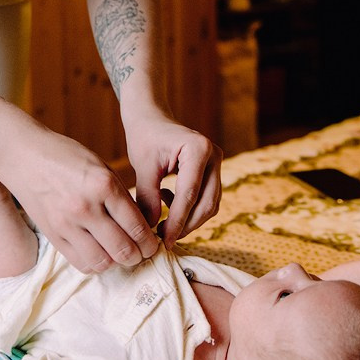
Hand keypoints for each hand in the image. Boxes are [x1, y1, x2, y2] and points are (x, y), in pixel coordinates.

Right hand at [0, 116, 157, 272]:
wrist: (24, 155)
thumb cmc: (66, 156)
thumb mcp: (101, 167)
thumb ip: (120, 196)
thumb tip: (140, 226)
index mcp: (103, 185)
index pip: (137, 226)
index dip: (150, 242)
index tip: (153, 244)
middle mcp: (86, 207)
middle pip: (123, 249)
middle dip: (139, 255)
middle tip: (142, 252)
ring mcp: (67, 223)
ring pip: (103, 262)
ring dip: (116, 262)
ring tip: (120, 253)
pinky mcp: (53, 235)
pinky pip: (81, 263)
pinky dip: (95, 263)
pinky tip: (100, 253)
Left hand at [124, 111, 221, 249]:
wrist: (151, 118)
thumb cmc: (145, 137)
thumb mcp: (143, 166)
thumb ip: (147, 197)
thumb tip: (150, 230)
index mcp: (198, 149)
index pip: (189, 194)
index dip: (177, 221)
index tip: (163, 240)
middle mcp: (214, 155)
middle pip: (206, 203)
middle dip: (186, 225)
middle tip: (163, 238)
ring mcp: (216, 163)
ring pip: (209, 204)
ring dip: (189, 220)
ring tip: (162, 221)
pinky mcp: (213, 171)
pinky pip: (207, 198)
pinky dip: (189, 208)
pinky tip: (166, 199)